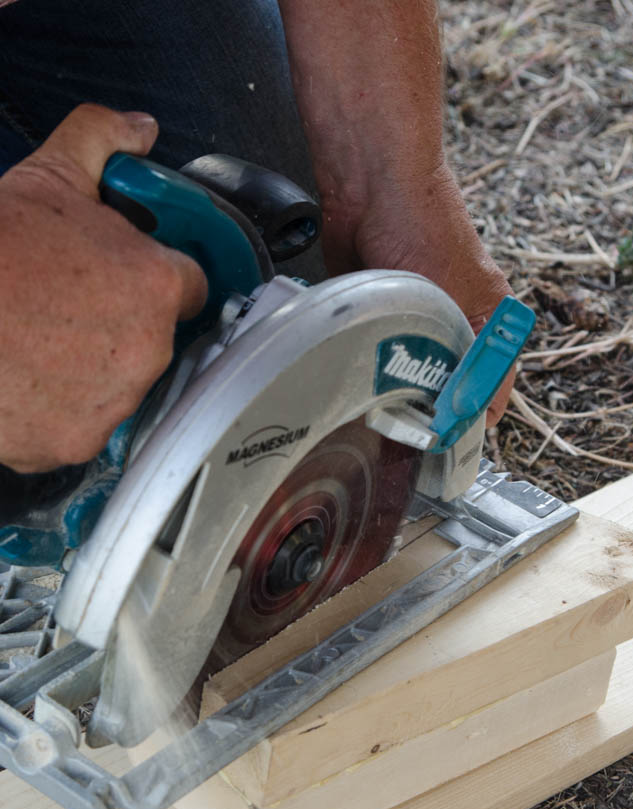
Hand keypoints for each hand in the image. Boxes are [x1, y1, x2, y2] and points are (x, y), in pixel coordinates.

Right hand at [0, 104, 206, 472]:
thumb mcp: (47, 176)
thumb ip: (102, 140)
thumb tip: (137, 128)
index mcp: (157, 285)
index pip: (191, 286)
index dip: (157, 277)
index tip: (131, 278)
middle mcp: (148, 351)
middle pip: (155, 341)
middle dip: (121, 323)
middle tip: (69, 306)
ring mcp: (114, 403)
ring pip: (119, 388)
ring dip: (92, 371)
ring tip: (40, 342)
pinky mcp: (76, 442)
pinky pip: (81, 427)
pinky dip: (58, 411)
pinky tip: (26, 379)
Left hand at [319, 163, 514, 425]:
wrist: (370, 181)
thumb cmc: (422, 225)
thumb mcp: (450, 303)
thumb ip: (459, 356)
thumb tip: (460, 411)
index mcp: (489, 317)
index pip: (491, 386)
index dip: (471, 420)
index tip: (448, 449)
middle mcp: (456, 318)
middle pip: (449, 383)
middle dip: (428, 410)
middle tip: (406, 440)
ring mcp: (417, 313)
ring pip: (411, 370)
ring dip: (396, 389)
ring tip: (380, 415)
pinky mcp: (380, 307)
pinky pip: (376, 349)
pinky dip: (368, 364)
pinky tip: (357, 381)